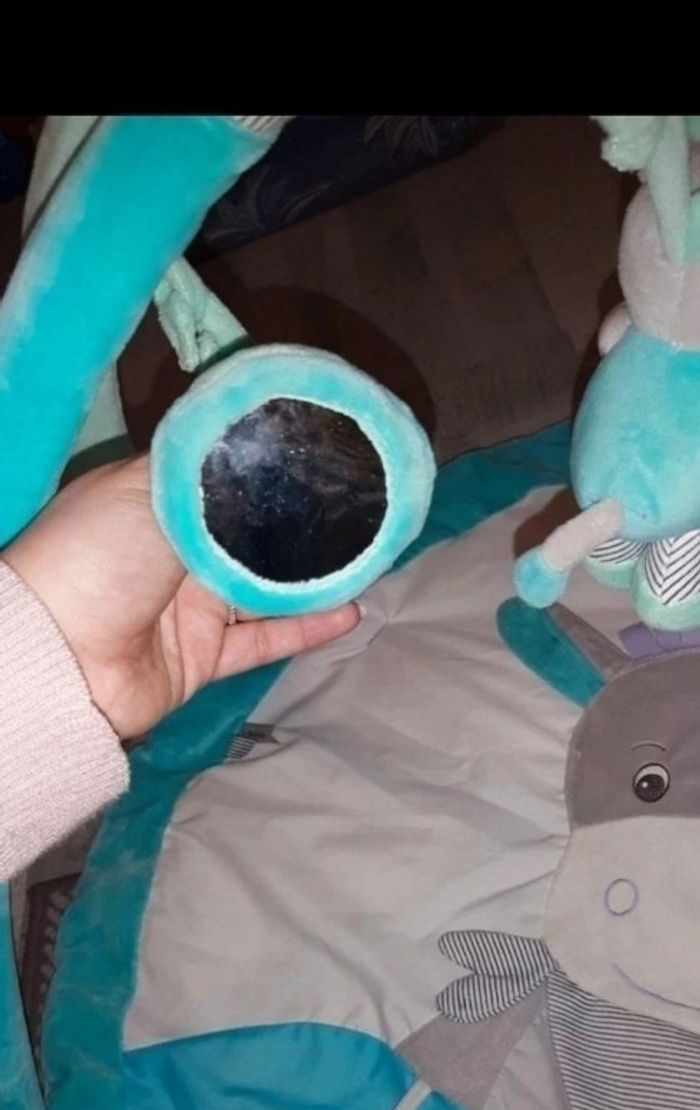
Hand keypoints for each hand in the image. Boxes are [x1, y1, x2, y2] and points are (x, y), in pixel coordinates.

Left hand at [3, 453, 360, 739]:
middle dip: (302, 520)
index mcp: (155, 496)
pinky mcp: (201, 655)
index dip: (271, 464)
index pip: (223, 472)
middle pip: (251, 530)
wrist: (59, 659)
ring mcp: (188, 604)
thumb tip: (275, 450)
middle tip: (362, 506)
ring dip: (314, 574)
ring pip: (266, 585)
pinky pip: (263, 639)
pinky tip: (350, 610)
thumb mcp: (152, 490)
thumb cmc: (99, 555)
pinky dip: (306, 628)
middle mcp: (174, 547)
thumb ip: (217, 475)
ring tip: (369, 555)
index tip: (327, 454)